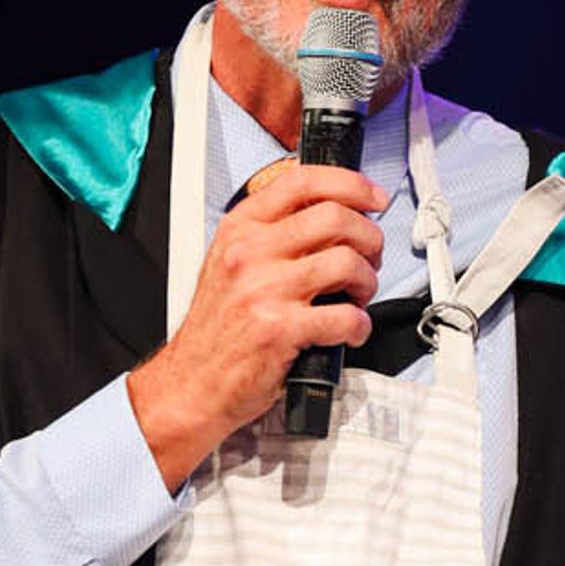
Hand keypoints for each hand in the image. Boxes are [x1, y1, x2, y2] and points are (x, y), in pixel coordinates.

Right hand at [128, 157, 385, 488]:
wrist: (191, 384)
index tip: (373, 197)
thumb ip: (269, 235)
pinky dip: (360, 325)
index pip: (302, 181)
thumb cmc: (216, 330)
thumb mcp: (228, 264)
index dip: (350, 184)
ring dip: (367, 281)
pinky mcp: (280, 329)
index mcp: (240, 230)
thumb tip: (329, 216)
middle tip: (370, 257)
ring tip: (359, 297)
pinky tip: (351, 331)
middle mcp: (250, 253)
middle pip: (334, 217)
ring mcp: (264, 290)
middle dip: (369, 237)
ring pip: (346, 262)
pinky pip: (345, 316)